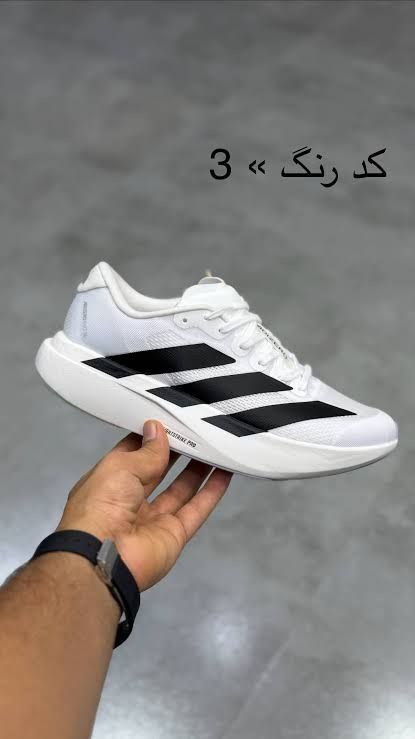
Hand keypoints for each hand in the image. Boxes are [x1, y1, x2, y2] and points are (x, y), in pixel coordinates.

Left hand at [57, 421, 231, 589]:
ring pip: (180, 490)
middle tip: (195, 431)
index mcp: (109, 483)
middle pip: (159, 471)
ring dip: (197, 469)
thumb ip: (146, 451)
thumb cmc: (101, 506)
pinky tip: (225, 473)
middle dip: (176, 452)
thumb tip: (157, 429)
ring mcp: (153, 519)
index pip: (132, 455)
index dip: (149, 438)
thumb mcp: (120, 467)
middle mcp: (130, 501)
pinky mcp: (174, 535)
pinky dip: (212, 492)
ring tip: (214, 446)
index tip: (168, 420)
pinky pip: (196, 510)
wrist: (104, 558)